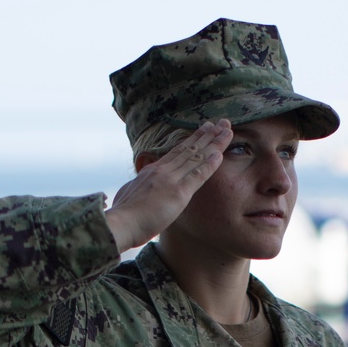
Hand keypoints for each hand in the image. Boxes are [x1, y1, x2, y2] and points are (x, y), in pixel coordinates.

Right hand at [105, 119, 232, 251]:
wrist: (120, 224)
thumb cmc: (123, 216)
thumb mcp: (130, 195)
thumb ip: (140, 189)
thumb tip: (138, 189)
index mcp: (151, 171)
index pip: (176, 152)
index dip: (192, 140)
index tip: (204, 130)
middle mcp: (162, 171)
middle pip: (189, 148)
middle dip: (207, 134)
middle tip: (221, 122)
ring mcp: (170, 180)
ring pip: (196, 156)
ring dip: (214, 143)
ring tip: (227, 130)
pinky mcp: (178, 193)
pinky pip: (197, 175)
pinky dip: (210, 164)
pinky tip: (220, 154)